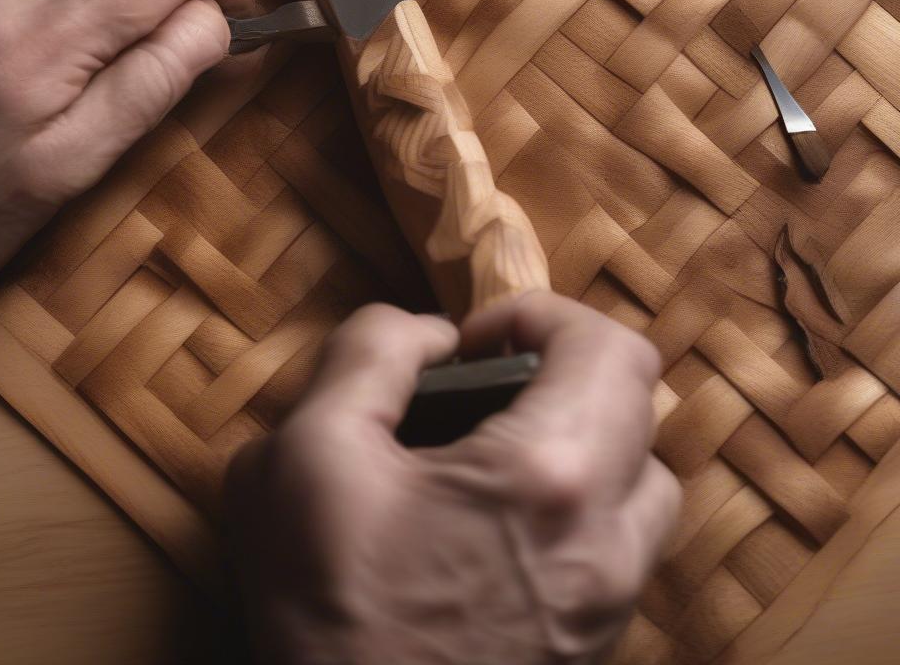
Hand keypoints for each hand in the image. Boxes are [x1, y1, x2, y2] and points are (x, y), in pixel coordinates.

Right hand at [224, 292, 679, 664]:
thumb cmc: (324, 615)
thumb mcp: (304, 453)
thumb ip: (370, 354)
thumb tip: (430, 336)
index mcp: (550, 478)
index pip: (612, 347)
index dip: (539, 315)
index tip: (471, 343)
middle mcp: (608, 541)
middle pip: (639, 404)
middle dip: (560, 369)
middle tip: (481, 389)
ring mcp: (612, 602)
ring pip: (643, 479)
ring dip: (583, 437)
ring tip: (496, 450)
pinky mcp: (596, 642)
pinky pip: (619, 540)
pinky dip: (578, 500)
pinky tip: (495, 521)